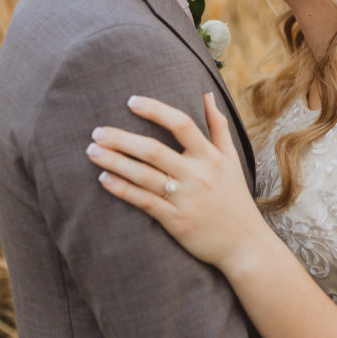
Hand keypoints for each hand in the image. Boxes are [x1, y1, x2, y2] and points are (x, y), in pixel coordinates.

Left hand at [86, 94, 268, 272]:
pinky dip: (123, 189)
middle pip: (154, 151)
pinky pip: (145, 202)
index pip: (181, 124)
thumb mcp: (231, 158)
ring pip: (144, 176)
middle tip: (97, 131)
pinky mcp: (176, 221)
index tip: (131, 101)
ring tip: (92, 152)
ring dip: (115, 162)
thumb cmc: (234, 197)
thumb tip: (206, 94)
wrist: (244, 243)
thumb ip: (218, 126)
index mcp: (210, 156)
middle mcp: (197, 174)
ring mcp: (186, 198)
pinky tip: (104, 179)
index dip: (155, 110)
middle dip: (122, 139)